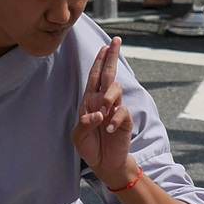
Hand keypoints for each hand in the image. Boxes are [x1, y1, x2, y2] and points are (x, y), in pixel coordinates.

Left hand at [72, 37, 134, 187]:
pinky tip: (108, 130)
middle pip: (109, 74)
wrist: (104, 163)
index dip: (100, 61)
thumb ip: (84, 124)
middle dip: (112, 57)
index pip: (96, 76)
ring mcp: (115, 109)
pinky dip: (114, 119)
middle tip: (116, 41)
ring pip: (116, 90)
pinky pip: (122, 112)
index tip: (106, 45)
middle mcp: (103, 101)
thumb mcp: (78, 137)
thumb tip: (97, 113)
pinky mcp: (124, 120)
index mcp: (90, 101)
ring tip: (104, 112)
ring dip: (109, 97)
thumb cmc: (89, 147)